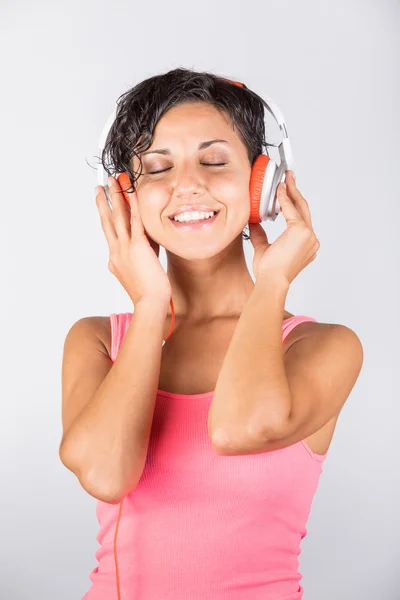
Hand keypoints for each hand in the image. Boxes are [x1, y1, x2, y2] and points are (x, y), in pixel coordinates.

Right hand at [95, 176, 171, 305]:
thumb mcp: (141, 270)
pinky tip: (131, 193)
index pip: (111, 234)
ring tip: (111, 182)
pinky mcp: (137, 247)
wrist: (150, 303)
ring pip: (117, 217)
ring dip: (114, 197)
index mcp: (115, 260)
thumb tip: (148, 241)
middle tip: (99, 187)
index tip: (104, 205)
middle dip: (103, 202)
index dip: (106, 217)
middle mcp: (116, 252)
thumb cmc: (149, 293)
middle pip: (107, 222)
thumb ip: (143, 254)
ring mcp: (124, 249)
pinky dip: (133, 206)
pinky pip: (134, 221)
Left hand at [248, 170, 319, 284]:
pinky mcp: (301, 231)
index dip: (293, 204)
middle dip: (296, 191)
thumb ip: (260, 234)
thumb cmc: (269, 272)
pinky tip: (279, 190)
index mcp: (306, 245)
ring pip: (300, 207)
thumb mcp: (263, 248)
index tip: (287, 191)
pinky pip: (291, 210)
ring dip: (292, 191)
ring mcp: (309, 236)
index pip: (300, 219)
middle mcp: (311, 240)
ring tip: (286, 178)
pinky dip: (284, 199)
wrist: (271, 280)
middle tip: (290, 177)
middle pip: (304, 210)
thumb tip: (254, 221)